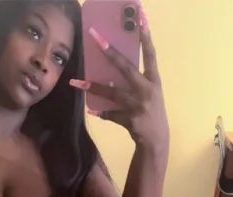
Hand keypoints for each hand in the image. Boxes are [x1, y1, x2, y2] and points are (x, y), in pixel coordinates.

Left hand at [70, 8, 168, 153]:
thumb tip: (113, 69)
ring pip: (111, 93)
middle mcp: (146, 90)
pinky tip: (91, 109)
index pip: (151, 54)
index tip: (141, 19)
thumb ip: (136, 81)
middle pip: (125, 67)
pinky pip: (110, 114)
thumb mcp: (150, 93)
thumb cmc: (151, 112)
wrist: (156, 140)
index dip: (146, 37)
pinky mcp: (129, 120)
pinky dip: (101, 112)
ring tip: (76, 82)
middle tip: (95, 37)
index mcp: (153, 81)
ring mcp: (137, 105)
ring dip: (93, 87)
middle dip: (109, 51)